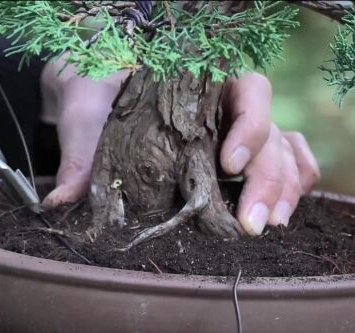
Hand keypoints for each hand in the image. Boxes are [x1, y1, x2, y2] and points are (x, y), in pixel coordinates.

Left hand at [41, 67, 319, 235]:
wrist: (94, 98)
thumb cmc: (95, 94)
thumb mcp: (85, 113)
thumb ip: (80, 150)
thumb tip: (62, 201)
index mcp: (203, 82)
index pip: (250, 93)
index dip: (249, 128)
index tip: (227, 165)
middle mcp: (229, 108)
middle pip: (272, 134)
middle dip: (268, 179)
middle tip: (252, 223)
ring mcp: (239, 134)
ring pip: (285, 153)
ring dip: (285, 190)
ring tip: (270, 227)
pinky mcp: (240, 160)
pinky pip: (287, 164)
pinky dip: (292, 188)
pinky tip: (279, 216)